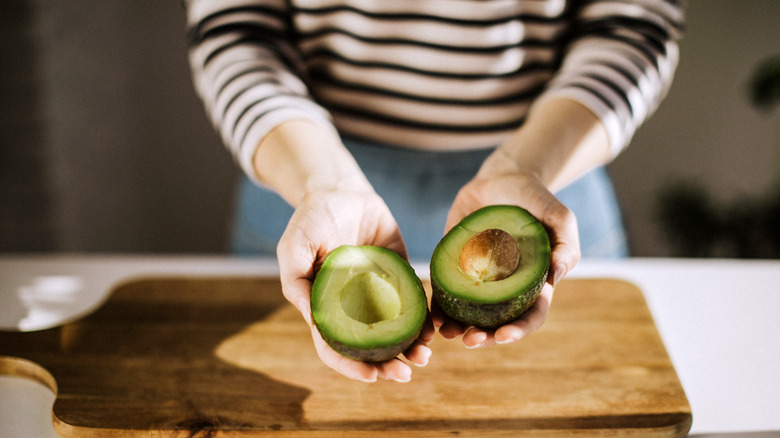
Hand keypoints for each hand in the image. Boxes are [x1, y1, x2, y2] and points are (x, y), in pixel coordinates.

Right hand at [276, 187, 433, 381]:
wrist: (342, 190)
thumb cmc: (311, 219)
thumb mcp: (294, 246)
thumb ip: (297, 281)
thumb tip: (314, 320)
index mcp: (325, 307)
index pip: (335, 347)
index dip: (351, 365)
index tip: (373, 376)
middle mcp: (353, 307)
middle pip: (370, 346)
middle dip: (388, 364)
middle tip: (407, 373)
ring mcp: (378, 293)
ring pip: (395, 330)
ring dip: (410, 347)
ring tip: (426, 355)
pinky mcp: (399, 276)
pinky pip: (414, 302)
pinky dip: (424, 318)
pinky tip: (434, 327)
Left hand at [436, 165, 579, 347]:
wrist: (502, 178)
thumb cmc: (535, 199)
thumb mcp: (559, 216)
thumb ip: (566, 244)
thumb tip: (558, 274)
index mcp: (533, 284)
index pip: (530, 315)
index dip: (519, 330)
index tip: (504, 337)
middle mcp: (505, 288)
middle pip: (497, 323)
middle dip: (485, 337)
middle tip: (470, 341)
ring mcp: (479, 279)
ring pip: (468, 313)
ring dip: (458, 328)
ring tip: (446, 334)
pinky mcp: (455, 266)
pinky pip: (445, 290)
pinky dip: (438, 306)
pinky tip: (431, 315)